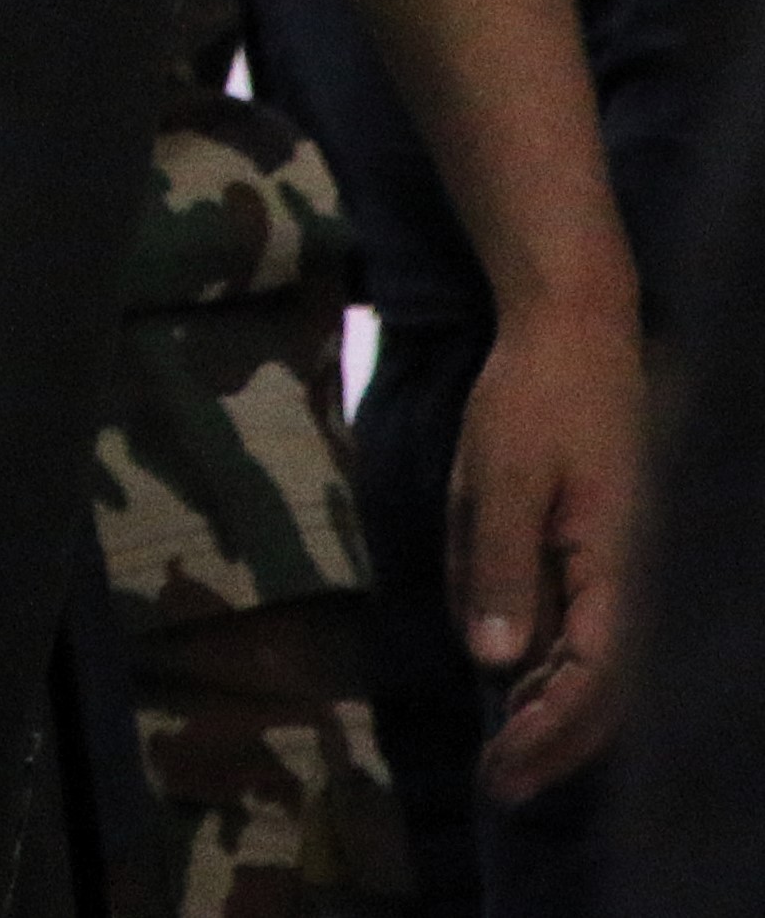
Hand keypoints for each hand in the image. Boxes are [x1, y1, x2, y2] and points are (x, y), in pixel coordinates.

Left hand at [455, 300, 649, 800]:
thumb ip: (496, 565)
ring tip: (505, 759)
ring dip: (553, 716)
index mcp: (615, 567)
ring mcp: (620, 569)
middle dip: (552, 745)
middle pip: (602, 692)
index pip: (590, 678)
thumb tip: (494, 658)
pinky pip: (584, 632)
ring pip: (597, 669)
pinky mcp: (601, 555)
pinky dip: (552, 671)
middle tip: (499, 788)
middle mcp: (630, 580)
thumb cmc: (536, 400)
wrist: (575, 337)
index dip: (546, 732)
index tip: (501, 769)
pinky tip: (517, 690)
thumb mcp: (500, 476)